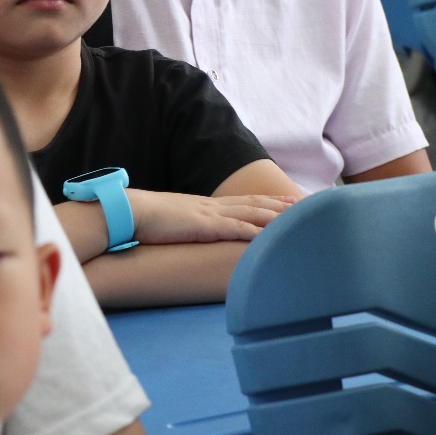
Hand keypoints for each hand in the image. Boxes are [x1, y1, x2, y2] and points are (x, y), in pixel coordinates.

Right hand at [127, 189, 294, 243]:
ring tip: (298, 217)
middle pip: (254, 203)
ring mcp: (210, 215)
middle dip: (280, 205)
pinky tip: (270, 234)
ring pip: (251, 213)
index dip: (266, 201)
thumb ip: (184, 226)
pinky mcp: (204, 226)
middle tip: (304, 204)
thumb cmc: (145, 219)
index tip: (285, 200)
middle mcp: (212, 206)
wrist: (130, 211)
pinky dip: (255, 231)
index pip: (242, 201)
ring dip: (276, 216)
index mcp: (205, 206)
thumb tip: (189, 233)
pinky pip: (235, 228)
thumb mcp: (172, 222)